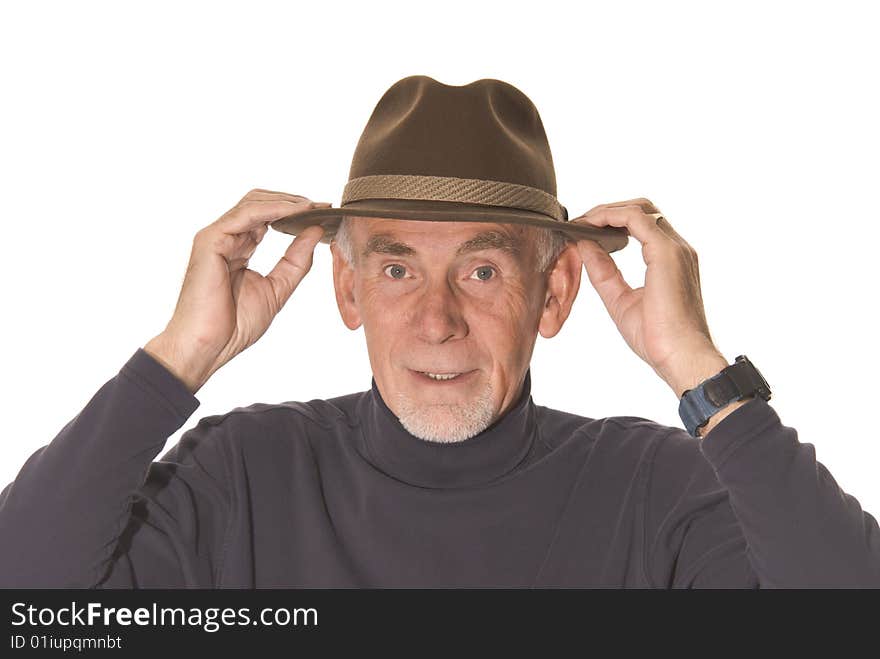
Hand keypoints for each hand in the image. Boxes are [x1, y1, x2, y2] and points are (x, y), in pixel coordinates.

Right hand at [144, 189, 330, 393]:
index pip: (268, 218)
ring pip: (253, 203)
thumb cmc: (234, 326)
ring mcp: (216, 237)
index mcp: (238, 249)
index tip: (324, 212)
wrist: (208, 346)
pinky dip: (274, 209)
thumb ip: (296, 261)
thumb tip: (316, 231)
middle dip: (293, 202)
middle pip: (260, 203)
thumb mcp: (277, 289)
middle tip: (323, 205)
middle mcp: (226, 238)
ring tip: (313, 206)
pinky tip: (295, 212)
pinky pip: (246, 214)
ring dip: (287, 201)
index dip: (295, 213)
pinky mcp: (210, 240)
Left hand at [571, 198, 727, 397]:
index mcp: (671, 261)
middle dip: (609, 211)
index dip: (613, 221)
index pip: (643, 226)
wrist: (680, 357)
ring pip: (639, 209)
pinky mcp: (666, 253)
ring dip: (606, 211)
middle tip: (580, 223)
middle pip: (643, 210)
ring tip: (582, 222)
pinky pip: (634, 219)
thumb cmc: (658, 338)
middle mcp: (677, 249)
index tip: (585, 229)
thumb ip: (604, 272)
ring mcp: (674, 249)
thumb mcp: (620, 300)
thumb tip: (585, 247)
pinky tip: (589, 226)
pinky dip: (609, 216)